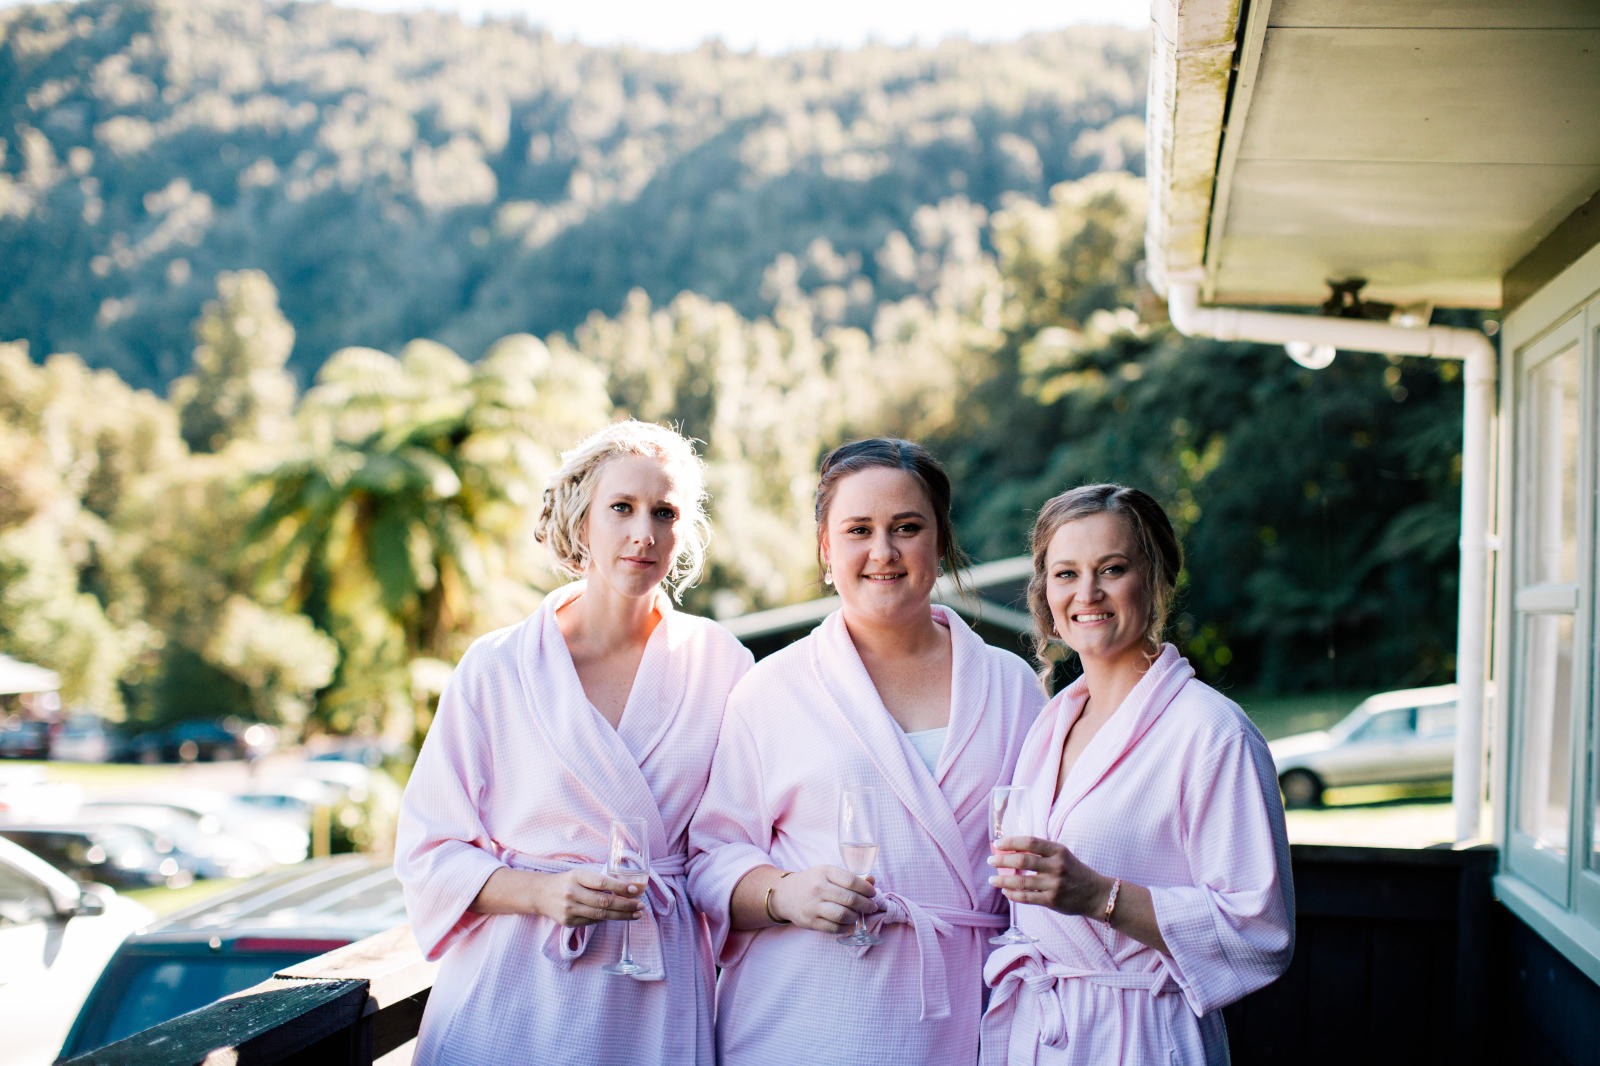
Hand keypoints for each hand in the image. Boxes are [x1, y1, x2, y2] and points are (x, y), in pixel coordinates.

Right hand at [527, 868, 645, 927]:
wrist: (540, 894)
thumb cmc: (566, 881)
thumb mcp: (580, 874)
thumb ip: (598, 880)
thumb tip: (626, 889)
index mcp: (576, 876)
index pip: (602, 882)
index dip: (620, 887)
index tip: (635, 890)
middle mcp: (572, 893)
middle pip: (604, 902)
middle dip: (626, 905)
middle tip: (641, 906)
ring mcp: (569, 909)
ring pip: (601, 915)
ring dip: (621, 915)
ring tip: (636, 914)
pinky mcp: (568, 922)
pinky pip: (593, 921)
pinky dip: (607, 919)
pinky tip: (618, 916)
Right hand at [770, 865, 877, 933]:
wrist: (785, 894)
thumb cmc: (812, 882)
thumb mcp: (828, 873)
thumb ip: (850, 878)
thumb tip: (872, 882)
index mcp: (825, 872)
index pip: (851, 881)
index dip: (866, 889)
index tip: (872, 893)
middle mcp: (819, 888)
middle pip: (850, 899)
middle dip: (866, 905)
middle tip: (872, 907)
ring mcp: (813, 906)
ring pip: (843, 915)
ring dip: (856, 917)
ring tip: (858, 915)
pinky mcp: (810, 922)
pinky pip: (834, 928)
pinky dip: (845, 928)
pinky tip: (848, 924)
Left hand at [989, 835, 1108, 917]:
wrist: (1096, 894)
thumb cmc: (1074, 871)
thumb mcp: (1062, 855)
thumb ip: (1042, 852)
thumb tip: (1011, 850)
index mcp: (1058, 851)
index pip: (1029, 842)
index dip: (1011, 842)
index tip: (998, 844)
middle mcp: (1056, 866)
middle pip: (1022, 861)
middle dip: (1002, 860)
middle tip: (990, 861)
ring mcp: (1054, 884)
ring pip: (1021, 882)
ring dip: (1002, 881)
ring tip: (992, 880)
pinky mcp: (1052, 901)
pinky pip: (1026, 898)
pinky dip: (1013, 895)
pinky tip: (1005, 892)